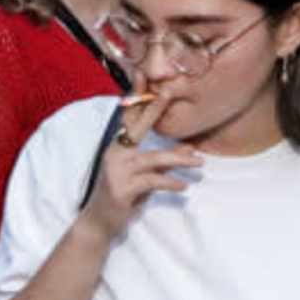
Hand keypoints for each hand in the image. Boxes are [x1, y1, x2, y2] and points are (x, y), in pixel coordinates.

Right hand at [75, 106, 200, 243]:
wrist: (99, 224)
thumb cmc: (123, 197)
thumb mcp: (146, 176)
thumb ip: (164, 161)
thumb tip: (189, 148)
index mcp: (118, 147)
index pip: (128, 117)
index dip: (136, 97)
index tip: (143, 75)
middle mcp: (115, 153)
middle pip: (136, 127)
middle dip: (153, 109)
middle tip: (168, 93)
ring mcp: (116, 171)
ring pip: (152, 159)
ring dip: (178, 160)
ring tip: (200, 163)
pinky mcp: (121, 189)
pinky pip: (151, 181)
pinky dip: (169, 183)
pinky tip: (183, 186)